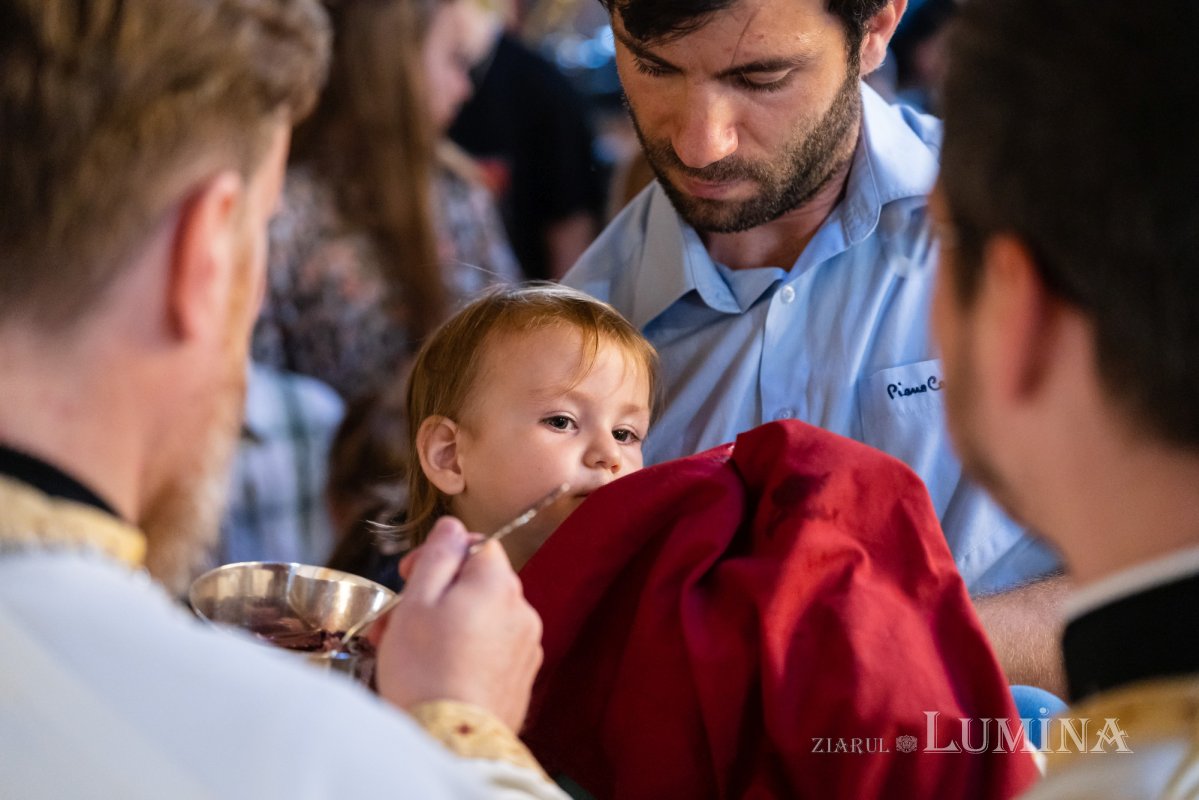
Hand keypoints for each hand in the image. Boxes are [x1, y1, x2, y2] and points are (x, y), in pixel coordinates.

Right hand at [371, 516, 543, 731]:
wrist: (451, 739)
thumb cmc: (426, 668)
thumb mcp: (418, 600)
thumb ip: (438, 554)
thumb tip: (453, 526)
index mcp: (498, 583)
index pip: (477, 544)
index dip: (440, 553)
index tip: (408, 574)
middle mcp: (522, 610)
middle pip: (478, 583)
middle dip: (436, 594)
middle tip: (396, 619)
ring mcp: (526, 647)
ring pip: (482, 618)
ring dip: (447, 624)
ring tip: (409, 650)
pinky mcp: (521, 679)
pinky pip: (491, 650)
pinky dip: (465, 651)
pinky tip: (436, 671)